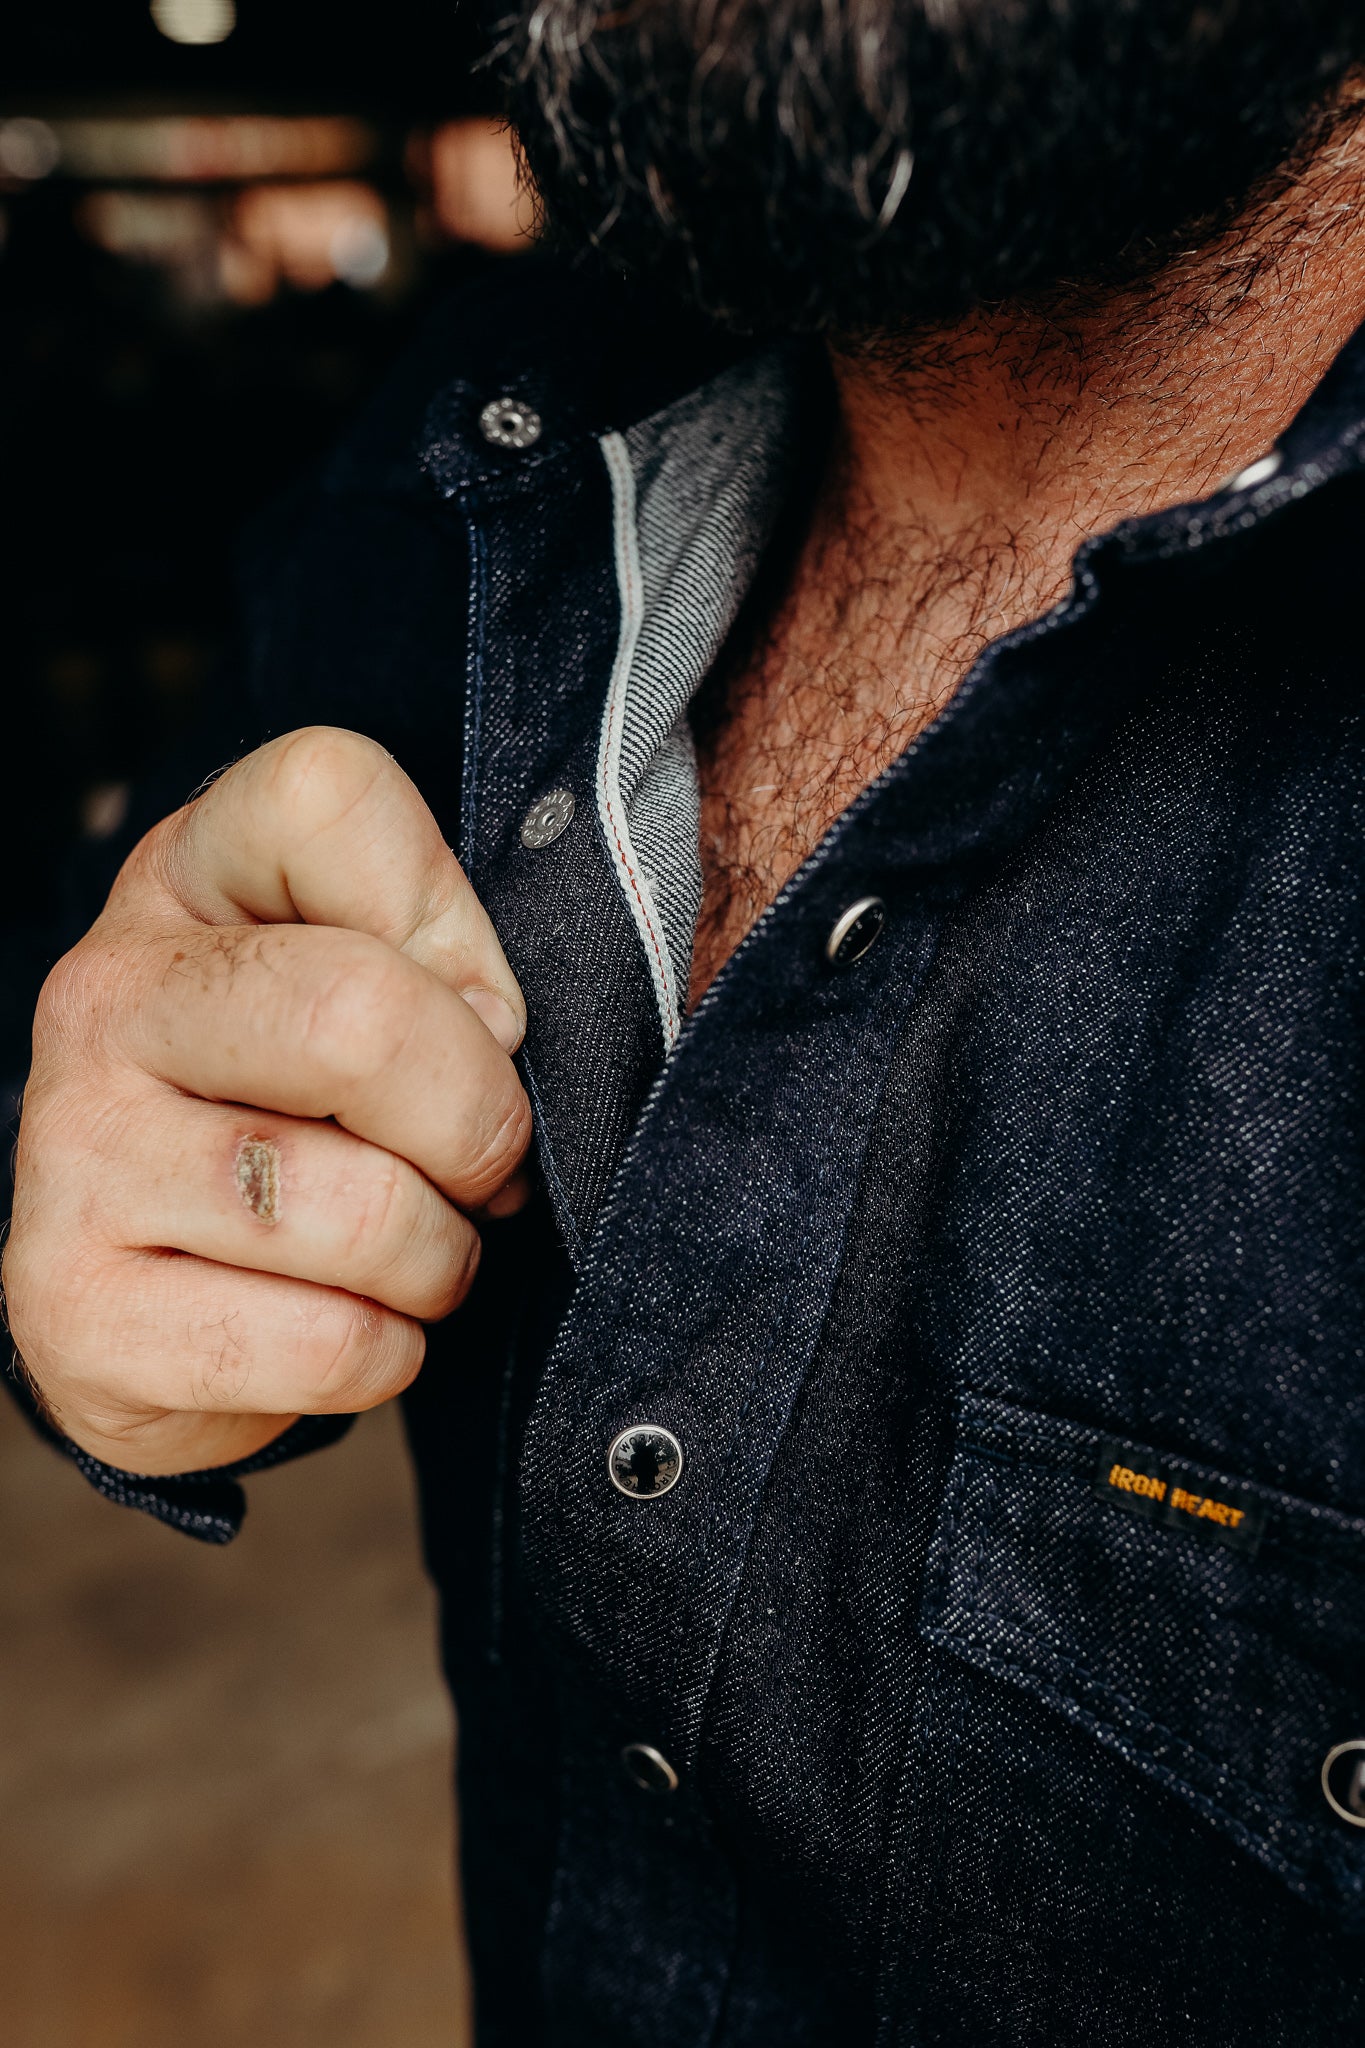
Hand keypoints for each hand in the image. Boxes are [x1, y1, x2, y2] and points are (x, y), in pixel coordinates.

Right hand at [2, 728, 531, 1476]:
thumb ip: (453, 950)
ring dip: (442, 1260)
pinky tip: (348, 1323)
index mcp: (187, 871)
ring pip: (362, 1213)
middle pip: (358, 1018)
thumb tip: (492, 1035)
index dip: (453, 920)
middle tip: (480, 1166)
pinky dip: (386, 1356)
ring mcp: (70, 1153)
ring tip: (411, 1251)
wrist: (175, 1282)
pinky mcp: (71, 1311)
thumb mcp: (393, 972)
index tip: (468, 1009)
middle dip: (478, 1123)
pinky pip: (324, 1346)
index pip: (327, 790)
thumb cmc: (318, 1100)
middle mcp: (103, 994)